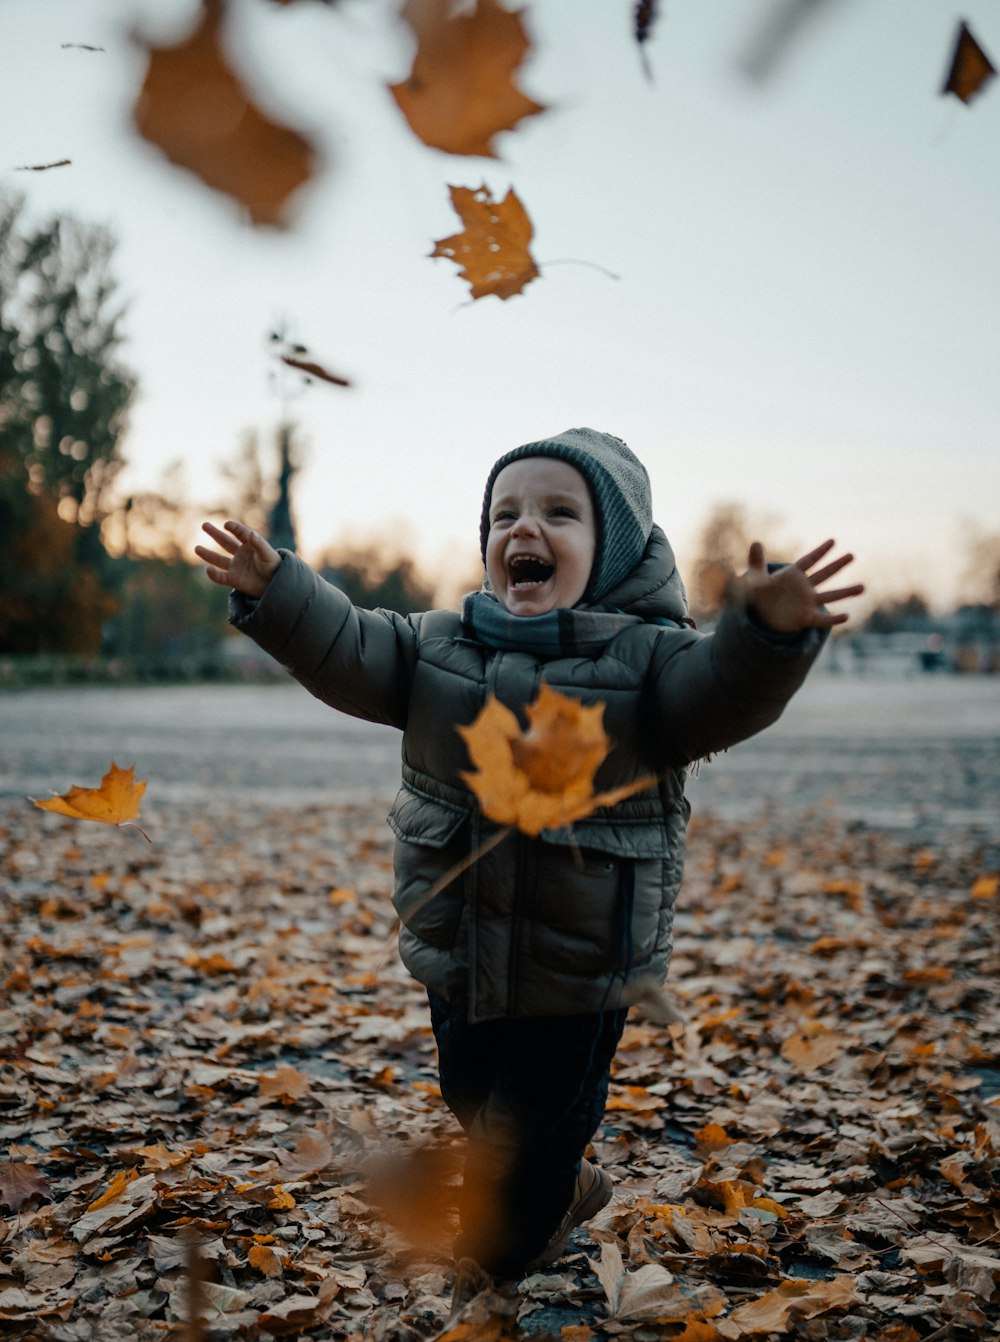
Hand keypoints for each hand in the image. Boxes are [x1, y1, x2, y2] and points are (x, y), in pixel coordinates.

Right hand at [196, 520, 280, 598]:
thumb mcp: (268, 554)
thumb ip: (259, 544)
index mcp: (250, 545)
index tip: (227, 525)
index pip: (240, 533)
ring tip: (196, 548)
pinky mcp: (234, 579)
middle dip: (215, 534)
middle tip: (204, 525)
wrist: (276, 585)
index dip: (234, 528)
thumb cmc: (274, 567)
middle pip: (225, 542)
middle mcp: (241, 554)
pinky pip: (221, 577)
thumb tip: (250, 533)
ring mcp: (236, 567)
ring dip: (207, 554)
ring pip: (219, 560)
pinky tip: (208, 569)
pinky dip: (214, 575)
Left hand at [740, 539, 863, 632]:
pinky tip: (846, 616)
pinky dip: (833, 619)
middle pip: (824, 574)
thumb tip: (756, 543)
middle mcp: (804, 587)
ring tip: (863, 587)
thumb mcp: (754, 578)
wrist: (760, 616)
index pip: (809, 561)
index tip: (833, 541)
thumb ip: (757, 562)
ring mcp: (807, 602)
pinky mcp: (806, 618)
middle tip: (852, 555)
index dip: (820, 551)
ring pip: (830, 596)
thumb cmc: (758, 594)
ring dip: (846, 592)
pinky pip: (822, 619)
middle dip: (837, 565)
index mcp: (793, 575)